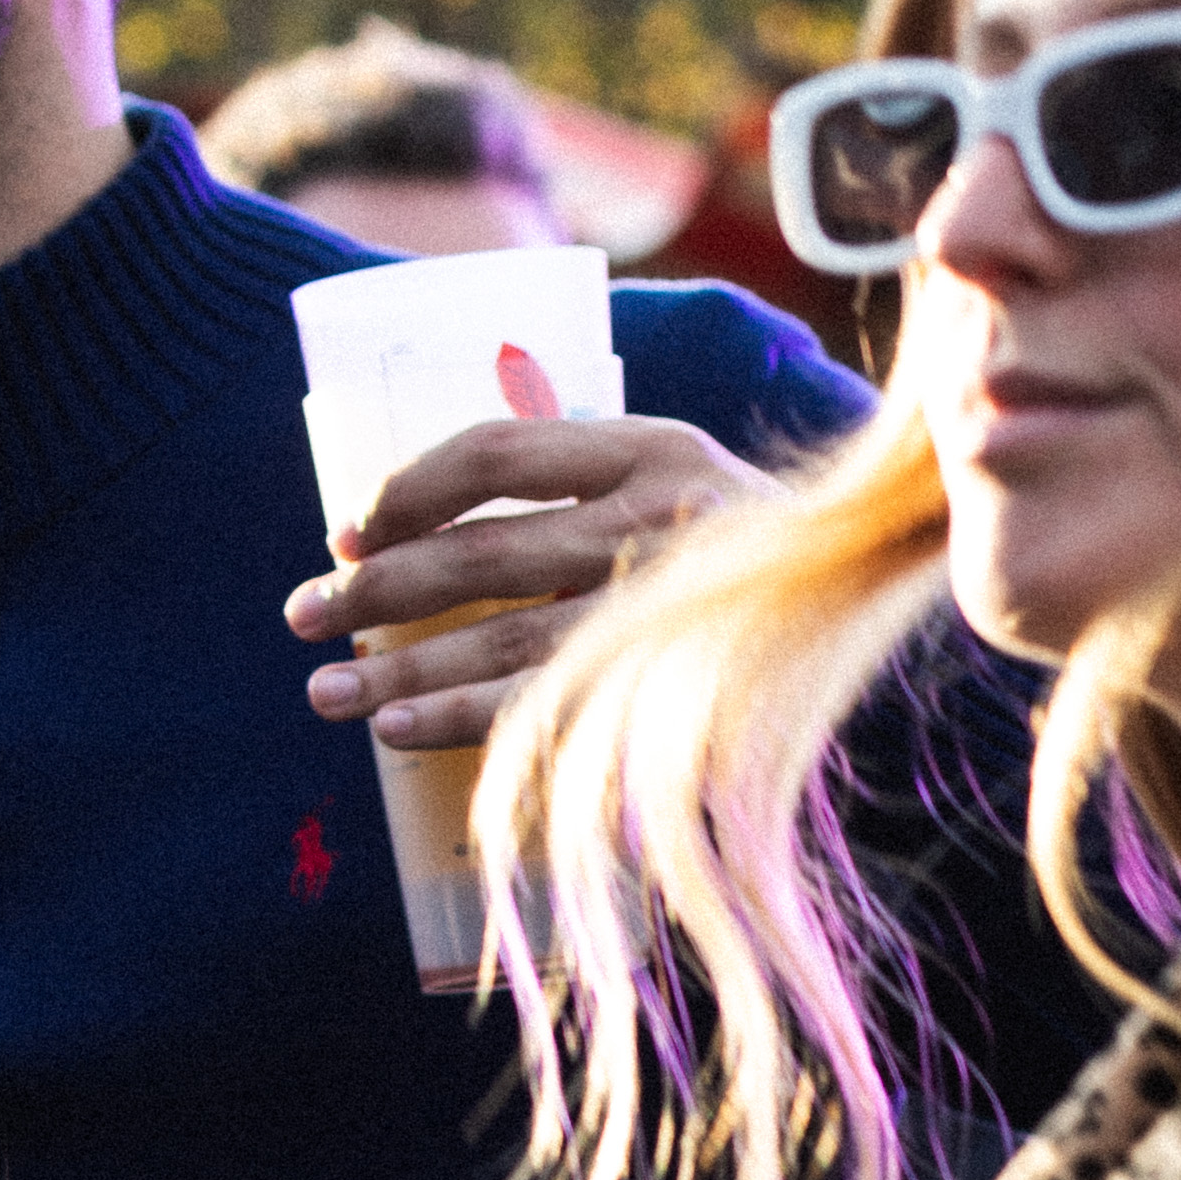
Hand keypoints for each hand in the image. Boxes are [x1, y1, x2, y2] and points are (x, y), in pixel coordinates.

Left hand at [287, 409, 761, 751]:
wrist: (878, 614)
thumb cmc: (749, 559)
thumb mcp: (682, 488)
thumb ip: (583, 488)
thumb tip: (430, 527)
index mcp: (654, 448)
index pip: (495, 453)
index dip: (406, 491)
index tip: (349, 531)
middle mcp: (660, 519)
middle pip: (479, 553)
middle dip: (375, 589)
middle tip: (302, 614)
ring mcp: (670, 610)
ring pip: (498, 638)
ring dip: (395, 668)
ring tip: (323, 690)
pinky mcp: (675, 688)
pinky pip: (540, 709)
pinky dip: (456, 721)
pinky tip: (394, 731)